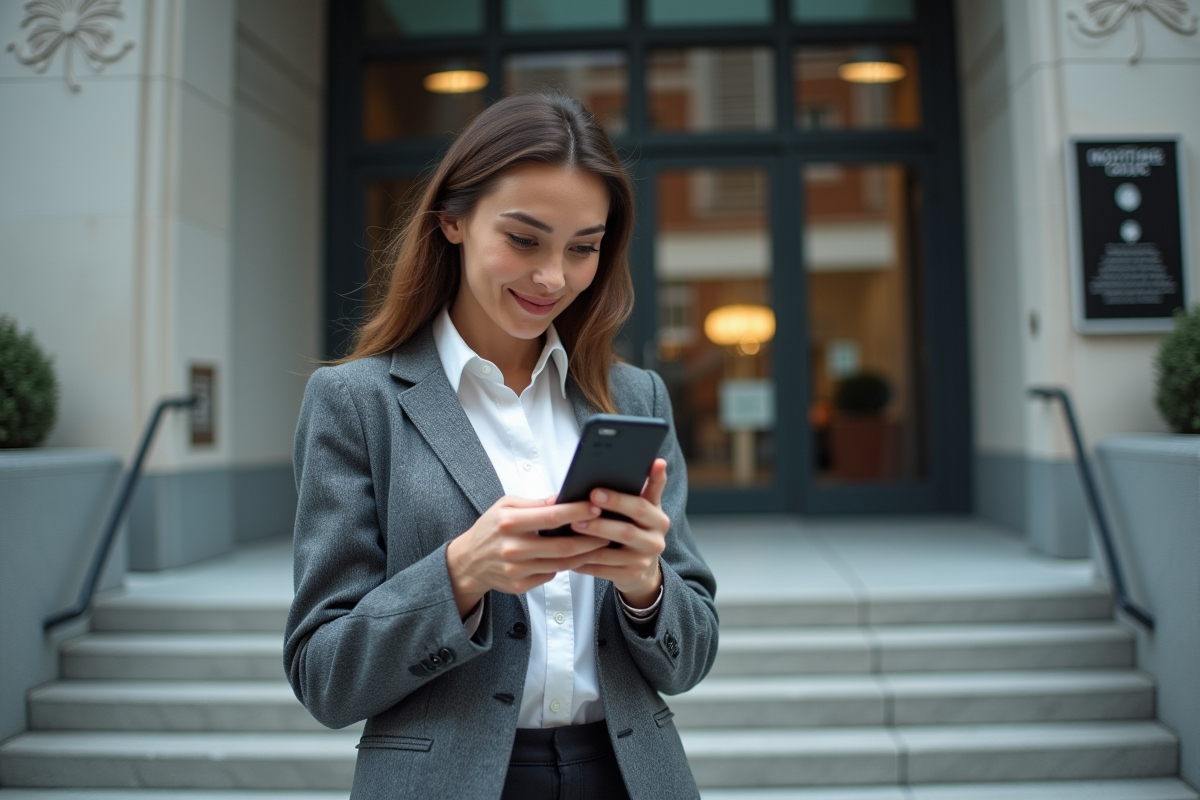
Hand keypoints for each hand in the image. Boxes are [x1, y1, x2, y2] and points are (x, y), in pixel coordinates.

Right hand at [446, 495, 607, 616]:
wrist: (468, 562)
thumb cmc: (490, 529)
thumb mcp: (505, 506)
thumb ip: (534, 503)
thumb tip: (562, 498)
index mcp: (509, 523)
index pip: (551, 516)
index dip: (577, 512)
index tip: (595, 506)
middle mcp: (512, 548)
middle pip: (562, 545)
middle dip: (591, 537)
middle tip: (609, 529)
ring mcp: (516, 570)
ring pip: (561, 564)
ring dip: (585, 554)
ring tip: (600, 543)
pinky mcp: (520, 585)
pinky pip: (550, 574)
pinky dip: (565, 565)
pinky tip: (577, 556)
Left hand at [568, 458, 668, 607]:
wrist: (643, 569)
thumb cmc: (636, 528)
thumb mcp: (646, 508)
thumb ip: (650, 486)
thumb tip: (658, 461)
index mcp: (658, 518)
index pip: (641, 505)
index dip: (619, 499)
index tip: (595, 491)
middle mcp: (655, 540)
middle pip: (626, 530)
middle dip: (600, 521)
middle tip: (577, 513)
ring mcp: (643, 561)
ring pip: (611, 551)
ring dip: (588, 541)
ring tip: (569, 530)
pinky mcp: (630, 576)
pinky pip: (602, 569)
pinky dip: (584, 561)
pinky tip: (568, 553)